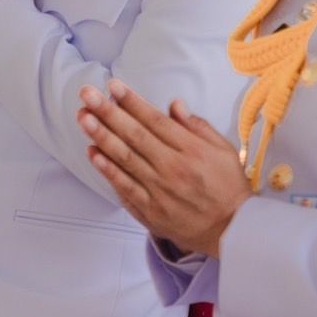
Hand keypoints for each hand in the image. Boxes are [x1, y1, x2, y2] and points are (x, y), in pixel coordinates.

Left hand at [78, 79, 251, 256]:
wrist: (233, 231)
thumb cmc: (228, 187)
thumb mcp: (223, 149)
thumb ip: (197, 126)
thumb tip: (174, 104)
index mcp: (191, 150)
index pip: (154, 120)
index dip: (132, 101)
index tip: (113, 86)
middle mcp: (172, 168)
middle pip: (134, 135)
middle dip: (108, 112)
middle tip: (87, 94)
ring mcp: (159, 191)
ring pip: (125, 158)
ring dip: (101, 136)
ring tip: (83, 117)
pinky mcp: (150, 210)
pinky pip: (124, 187)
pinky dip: (107, 169)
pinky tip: (92, 152)